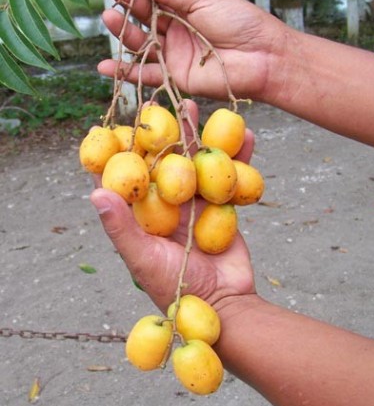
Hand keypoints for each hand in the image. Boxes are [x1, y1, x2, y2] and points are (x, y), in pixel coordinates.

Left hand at [90, 100, 255, 312]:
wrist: (224, 304)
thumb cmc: (176, 288)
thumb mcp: (143, 259)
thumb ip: (121, 227)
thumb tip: (94, 191)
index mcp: (143, 215)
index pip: (127, 176)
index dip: (119, 150)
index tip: (112, 121)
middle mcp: (167, 205)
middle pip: (164, 161)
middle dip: (164, 132)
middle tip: (163, 102)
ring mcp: (196, 204)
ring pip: (196, 162)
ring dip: (199, 136)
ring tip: (199, 108)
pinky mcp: (223, 206)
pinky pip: (230, 177)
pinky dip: (239, 158)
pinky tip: (247, 135)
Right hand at [97, 0, 286, 102]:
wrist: (261, 57)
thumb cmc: (240, 23)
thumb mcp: (205, 0)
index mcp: (186, 10)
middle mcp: (177, 32)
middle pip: (145, 20)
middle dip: (127, 5)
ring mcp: (175, 56)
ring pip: (142, 45)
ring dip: (123, 34)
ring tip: (108, 18)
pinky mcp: (176, 78)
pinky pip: (147, 75)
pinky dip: (127, 73)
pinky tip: (105, 66)